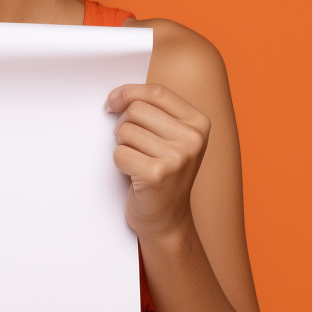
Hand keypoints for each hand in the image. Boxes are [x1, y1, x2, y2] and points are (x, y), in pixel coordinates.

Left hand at [107, 83, 210, 238]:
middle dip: (123, 124)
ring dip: (122, 146)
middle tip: (129, 142)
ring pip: (125, 131)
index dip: (128, 92)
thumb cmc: (165, 174)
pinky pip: (120, 154)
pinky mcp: (156, 175)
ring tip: (137, 160)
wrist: (168, 219)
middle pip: (137, 109)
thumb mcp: (173, 138)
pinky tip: (134, 174)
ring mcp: (177, 158)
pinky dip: (120, 163)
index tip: (113, 101)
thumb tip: (119, 96)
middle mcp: (192, 139)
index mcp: (199, 123)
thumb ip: (155, 112)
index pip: (156, 92)